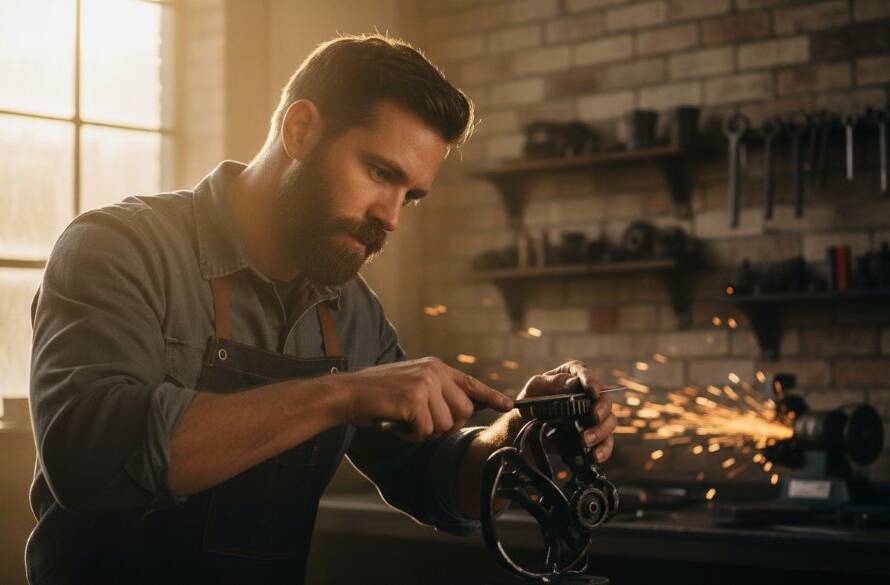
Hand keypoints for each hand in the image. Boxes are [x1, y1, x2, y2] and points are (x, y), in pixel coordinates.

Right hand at [340, 357, 513, 440]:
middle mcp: (434, 372)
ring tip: (405, 420)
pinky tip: (397, 424)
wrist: (348, 393)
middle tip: (423, 425)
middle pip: (463, 412)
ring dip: (425, 432)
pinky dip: (411, 435)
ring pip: (445, 425)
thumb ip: (436, 393)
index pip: (470, 383)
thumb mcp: (412, 385)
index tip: (508, 405)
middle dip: (446, 426)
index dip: (491, 396)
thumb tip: (460, 413)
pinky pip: (425, 431)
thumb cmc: (378, 396)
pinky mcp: (414, 399)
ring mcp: (425, 384)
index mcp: (435, 367)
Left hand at [517, 360, 616, 462]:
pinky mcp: (595, 435)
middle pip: (604, 399)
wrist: (525, 427)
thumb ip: (553, 382)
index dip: (591, 381)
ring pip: (610, 421)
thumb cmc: (531, 400)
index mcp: (572, 376)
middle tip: (593, 417)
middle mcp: (588, 394)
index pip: (586, 374)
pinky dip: (603, 449)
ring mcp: (593, 415)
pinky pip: (607, 442)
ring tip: (585, 441)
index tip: (591, 391)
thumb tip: (573, 383)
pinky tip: (594, 456)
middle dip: (601, 409)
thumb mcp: (535, 388)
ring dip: (600, 431)